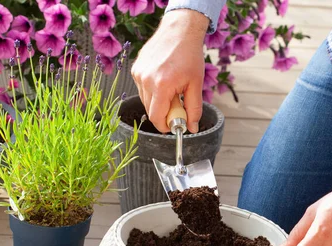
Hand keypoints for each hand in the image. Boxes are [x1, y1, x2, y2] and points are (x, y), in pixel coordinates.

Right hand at [131, 9, 207, 132]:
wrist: (179, 31)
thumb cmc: (190, 55)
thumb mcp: (196, 84)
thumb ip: (194, 109)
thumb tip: (191, 128)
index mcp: (161, 85)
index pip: (156, 117)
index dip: (165, 126)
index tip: (173, 126)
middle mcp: (146, 80)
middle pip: (150, 110)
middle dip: (164, 113)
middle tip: (178, 104)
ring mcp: (138, 73)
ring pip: (145, 100)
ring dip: (158, 101)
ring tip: (172, 88)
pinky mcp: (135, 68)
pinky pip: (142, 88)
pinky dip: (152, 90)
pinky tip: (163, 79)